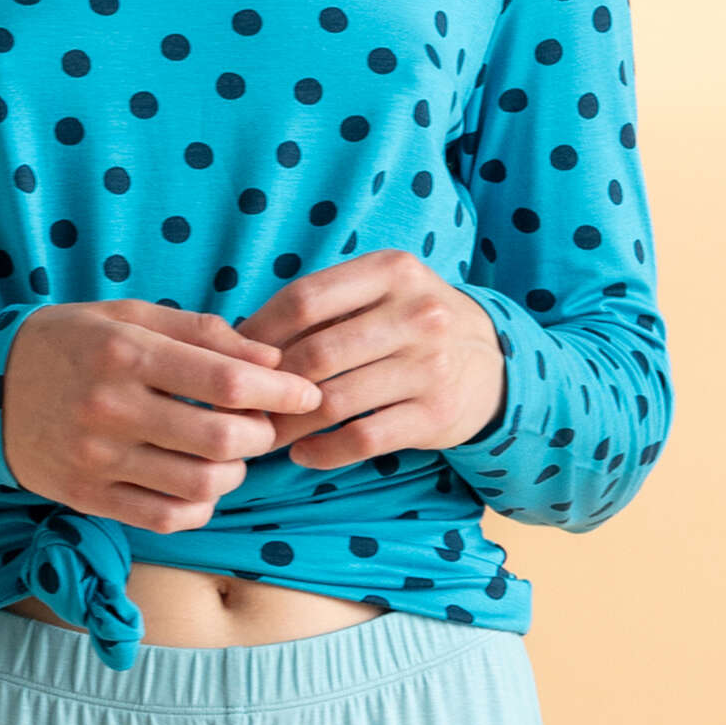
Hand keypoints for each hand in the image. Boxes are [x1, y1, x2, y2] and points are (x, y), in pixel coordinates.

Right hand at [1, 299, 325, 530]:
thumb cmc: (71, 342)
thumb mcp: (128, 314)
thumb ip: (201, 332)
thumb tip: (269, 357)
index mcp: (124, 351)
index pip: (224, 379)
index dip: (279, 389)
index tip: (305, 392)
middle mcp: (110, 408)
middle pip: (220, 439)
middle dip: (263, 434)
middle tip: (267, 424)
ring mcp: (97, 459)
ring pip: (200, 485)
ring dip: (235, 471)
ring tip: (231, 451)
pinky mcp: (88, 497)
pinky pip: (166, 518)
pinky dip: (200, 506)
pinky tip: (201, 483)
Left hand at [232, 251, 506, 468]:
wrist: (493, 362)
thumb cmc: (410, 322)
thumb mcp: (379, 291)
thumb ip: (323, 307)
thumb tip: (241, 340)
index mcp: (391, 271)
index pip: (305, 298)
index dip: (259, 330)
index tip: (232, 357)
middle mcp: (416, 313)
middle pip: (316, 353)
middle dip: (267, 386)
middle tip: (237, 407)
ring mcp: (430, 366)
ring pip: (335, 401)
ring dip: (288, 425)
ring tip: (263, 434)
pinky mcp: (436, 415)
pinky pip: (364, 439)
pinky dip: (323, 451)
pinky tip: (303, 453)